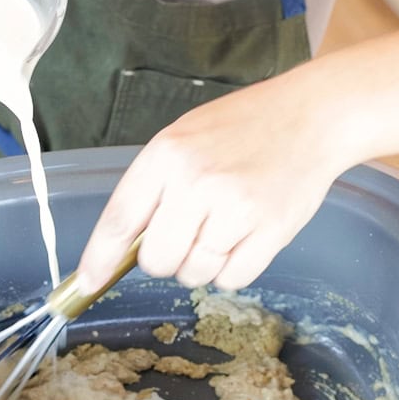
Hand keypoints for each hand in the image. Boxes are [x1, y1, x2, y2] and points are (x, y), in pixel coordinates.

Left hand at [76, 76, 340, 293]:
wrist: (311, 116)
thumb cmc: (242, 127)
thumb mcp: (184, 138)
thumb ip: (153, 187)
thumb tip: (123, 247)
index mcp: (167, 154)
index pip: (120, 219)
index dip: (99, 258)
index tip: (86, 283)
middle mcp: (197, 182)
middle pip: (157, 261)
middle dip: (166, 258)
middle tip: (188, 233)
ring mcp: (236, 208)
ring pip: (194, 273)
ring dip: (202, 264)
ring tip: (223, 227)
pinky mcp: (271, 231)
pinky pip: (233, 279)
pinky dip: (233, 269)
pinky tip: (244, 238)